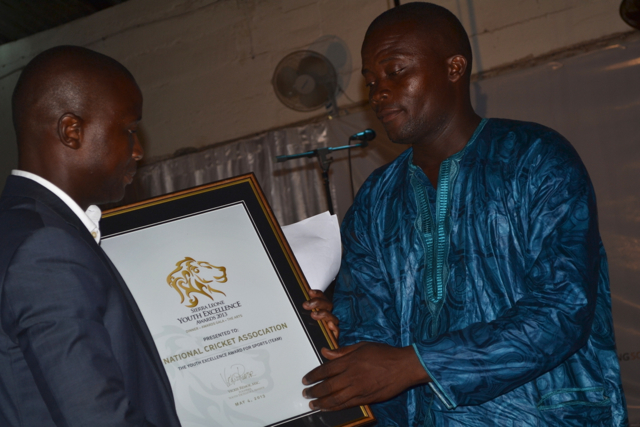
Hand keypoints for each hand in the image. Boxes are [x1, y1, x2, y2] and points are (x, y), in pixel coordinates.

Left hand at [302, 289, 338, 338]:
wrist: (316, 350)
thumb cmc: (307, 333)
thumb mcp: (303, 320)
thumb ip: (305, 311)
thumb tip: (298, 303)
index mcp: (321, 310)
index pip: (322, 298)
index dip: (317, 294)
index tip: (310, 292)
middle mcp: (327, 316)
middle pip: (328, 305)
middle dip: (317, 303)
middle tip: (306, 305)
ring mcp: (331, 326)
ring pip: (332, 317)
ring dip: (324, 314)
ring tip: (314, 315)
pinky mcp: (333, 337)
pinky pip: (336, 331)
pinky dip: (334, 328)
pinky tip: (329, 325)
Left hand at [302, 342, 430, 410]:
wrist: (404, 366)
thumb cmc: (384, 353)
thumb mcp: (362, 346)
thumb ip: (342, 351)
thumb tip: (325, 352)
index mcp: (350, 361)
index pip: (326, 370)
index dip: (313, 375)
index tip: (305, 380)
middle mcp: (352, 376)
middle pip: (328, 386)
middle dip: (314, 391)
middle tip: (306, 393)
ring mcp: (359, 389)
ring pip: (336, 399)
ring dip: (322, 403)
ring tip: (313, 405)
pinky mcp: (367, 399)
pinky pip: (347, 405)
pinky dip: (336, 408)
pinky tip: (329, 409)